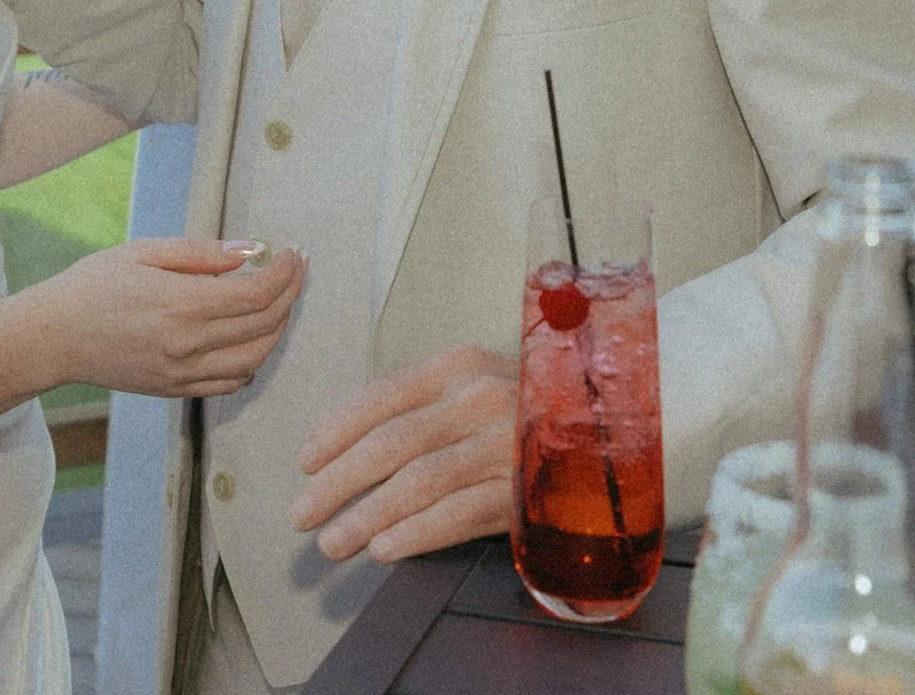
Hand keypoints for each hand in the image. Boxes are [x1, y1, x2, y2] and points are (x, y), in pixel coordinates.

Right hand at [35, 237, 304, 397]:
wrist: (53, 337)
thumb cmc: (94, 285)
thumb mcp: (144, 252)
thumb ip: (201, 253)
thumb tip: (250, 252)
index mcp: (182, 305)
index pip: (257, 294)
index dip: (285, 273)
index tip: (293, 254)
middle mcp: (188, 345)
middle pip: (264, 325)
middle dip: (290, 294)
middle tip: (296, 271)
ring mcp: (183, 373)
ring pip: (255, 358)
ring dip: (278, 330)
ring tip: (280, 302)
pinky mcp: (175, 390)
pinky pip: (230, 382)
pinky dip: (252, 361)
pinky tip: (252, 337)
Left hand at [293, 344, 514, 562]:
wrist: (612, 433)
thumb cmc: (528, 413)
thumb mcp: (477, 387)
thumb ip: (425, 407)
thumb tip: (350, 450)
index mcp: (460, 367)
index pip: (383, 396)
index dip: (337, 430)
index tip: (305, 461)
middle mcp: (480, 398)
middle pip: (392, 442)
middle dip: (338, 482)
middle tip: (302, 512)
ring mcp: (504, 443)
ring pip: (420, 481)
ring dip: (366, 515)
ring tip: (332, 542)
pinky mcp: (524, 488)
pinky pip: (459, 513)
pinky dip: (416, 532)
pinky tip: (384, 547)